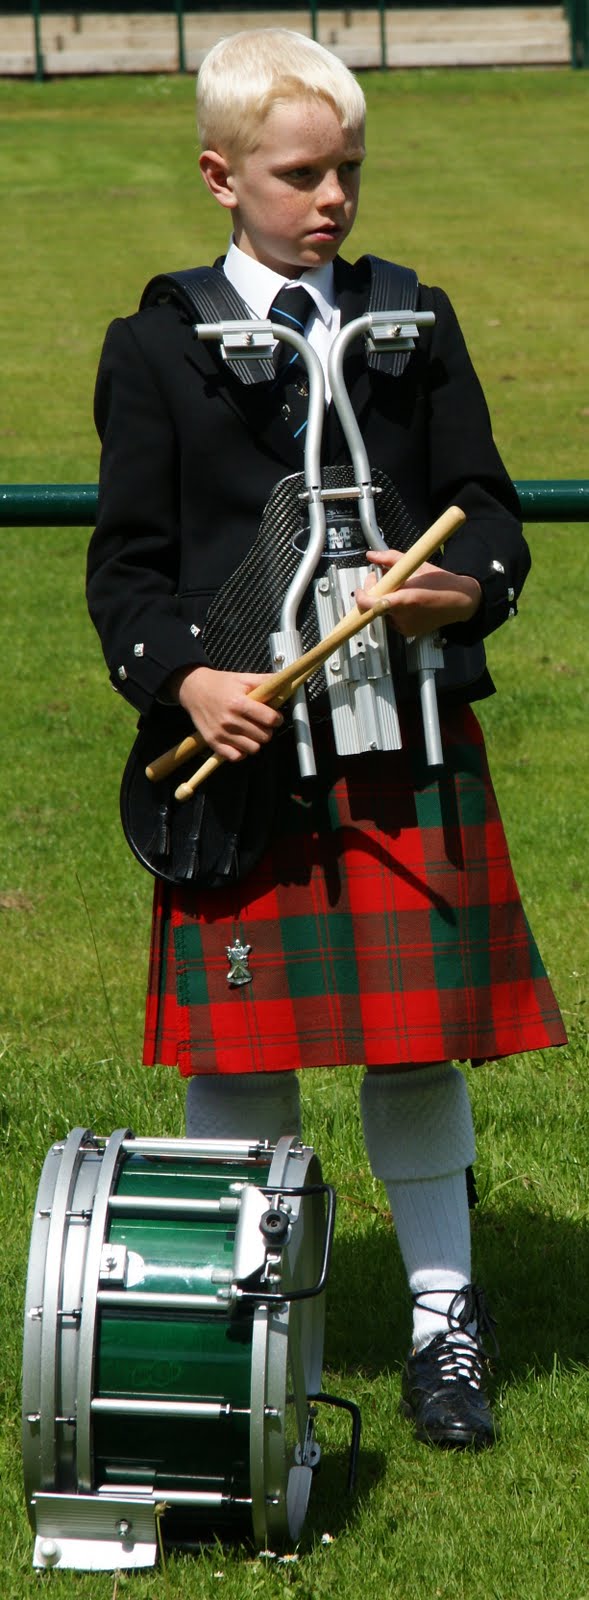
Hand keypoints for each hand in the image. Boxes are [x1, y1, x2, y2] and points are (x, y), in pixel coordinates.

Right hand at [172, 665, 282, 761]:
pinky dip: (241, 751)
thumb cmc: (221, 684)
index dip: (276, 719)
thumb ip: (265, 681)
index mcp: (238, 703)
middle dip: (267, 730)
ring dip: (256, 741)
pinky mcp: (213, 742)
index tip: (274, 717)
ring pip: (253, 749)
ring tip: (251, 731)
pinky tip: (240, 740)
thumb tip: (285, 680)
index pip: (270, 719)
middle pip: (264, 736)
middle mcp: (229, 720)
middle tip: (261, 723)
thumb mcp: (243, 678)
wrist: (193, 689)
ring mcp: (221, 733)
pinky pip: (236, 757)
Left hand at [354, 549, 481, 637]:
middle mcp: (404, 617)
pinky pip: (392, 620)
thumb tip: (372, 555)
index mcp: (406, 600)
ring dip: (384, 600)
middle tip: (382, 579)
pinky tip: (406, 600)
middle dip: (374, 592)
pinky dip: (393, 609)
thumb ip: (390, 559)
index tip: (360, 590)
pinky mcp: (408, 632)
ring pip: (382, 613)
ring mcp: (405, 627)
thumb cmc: (441, 583)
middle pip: (375, 606)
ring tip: (399, 589)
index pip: (372, 605)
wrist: (460, 602)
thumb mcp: (416, 566)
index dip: (362, 597)